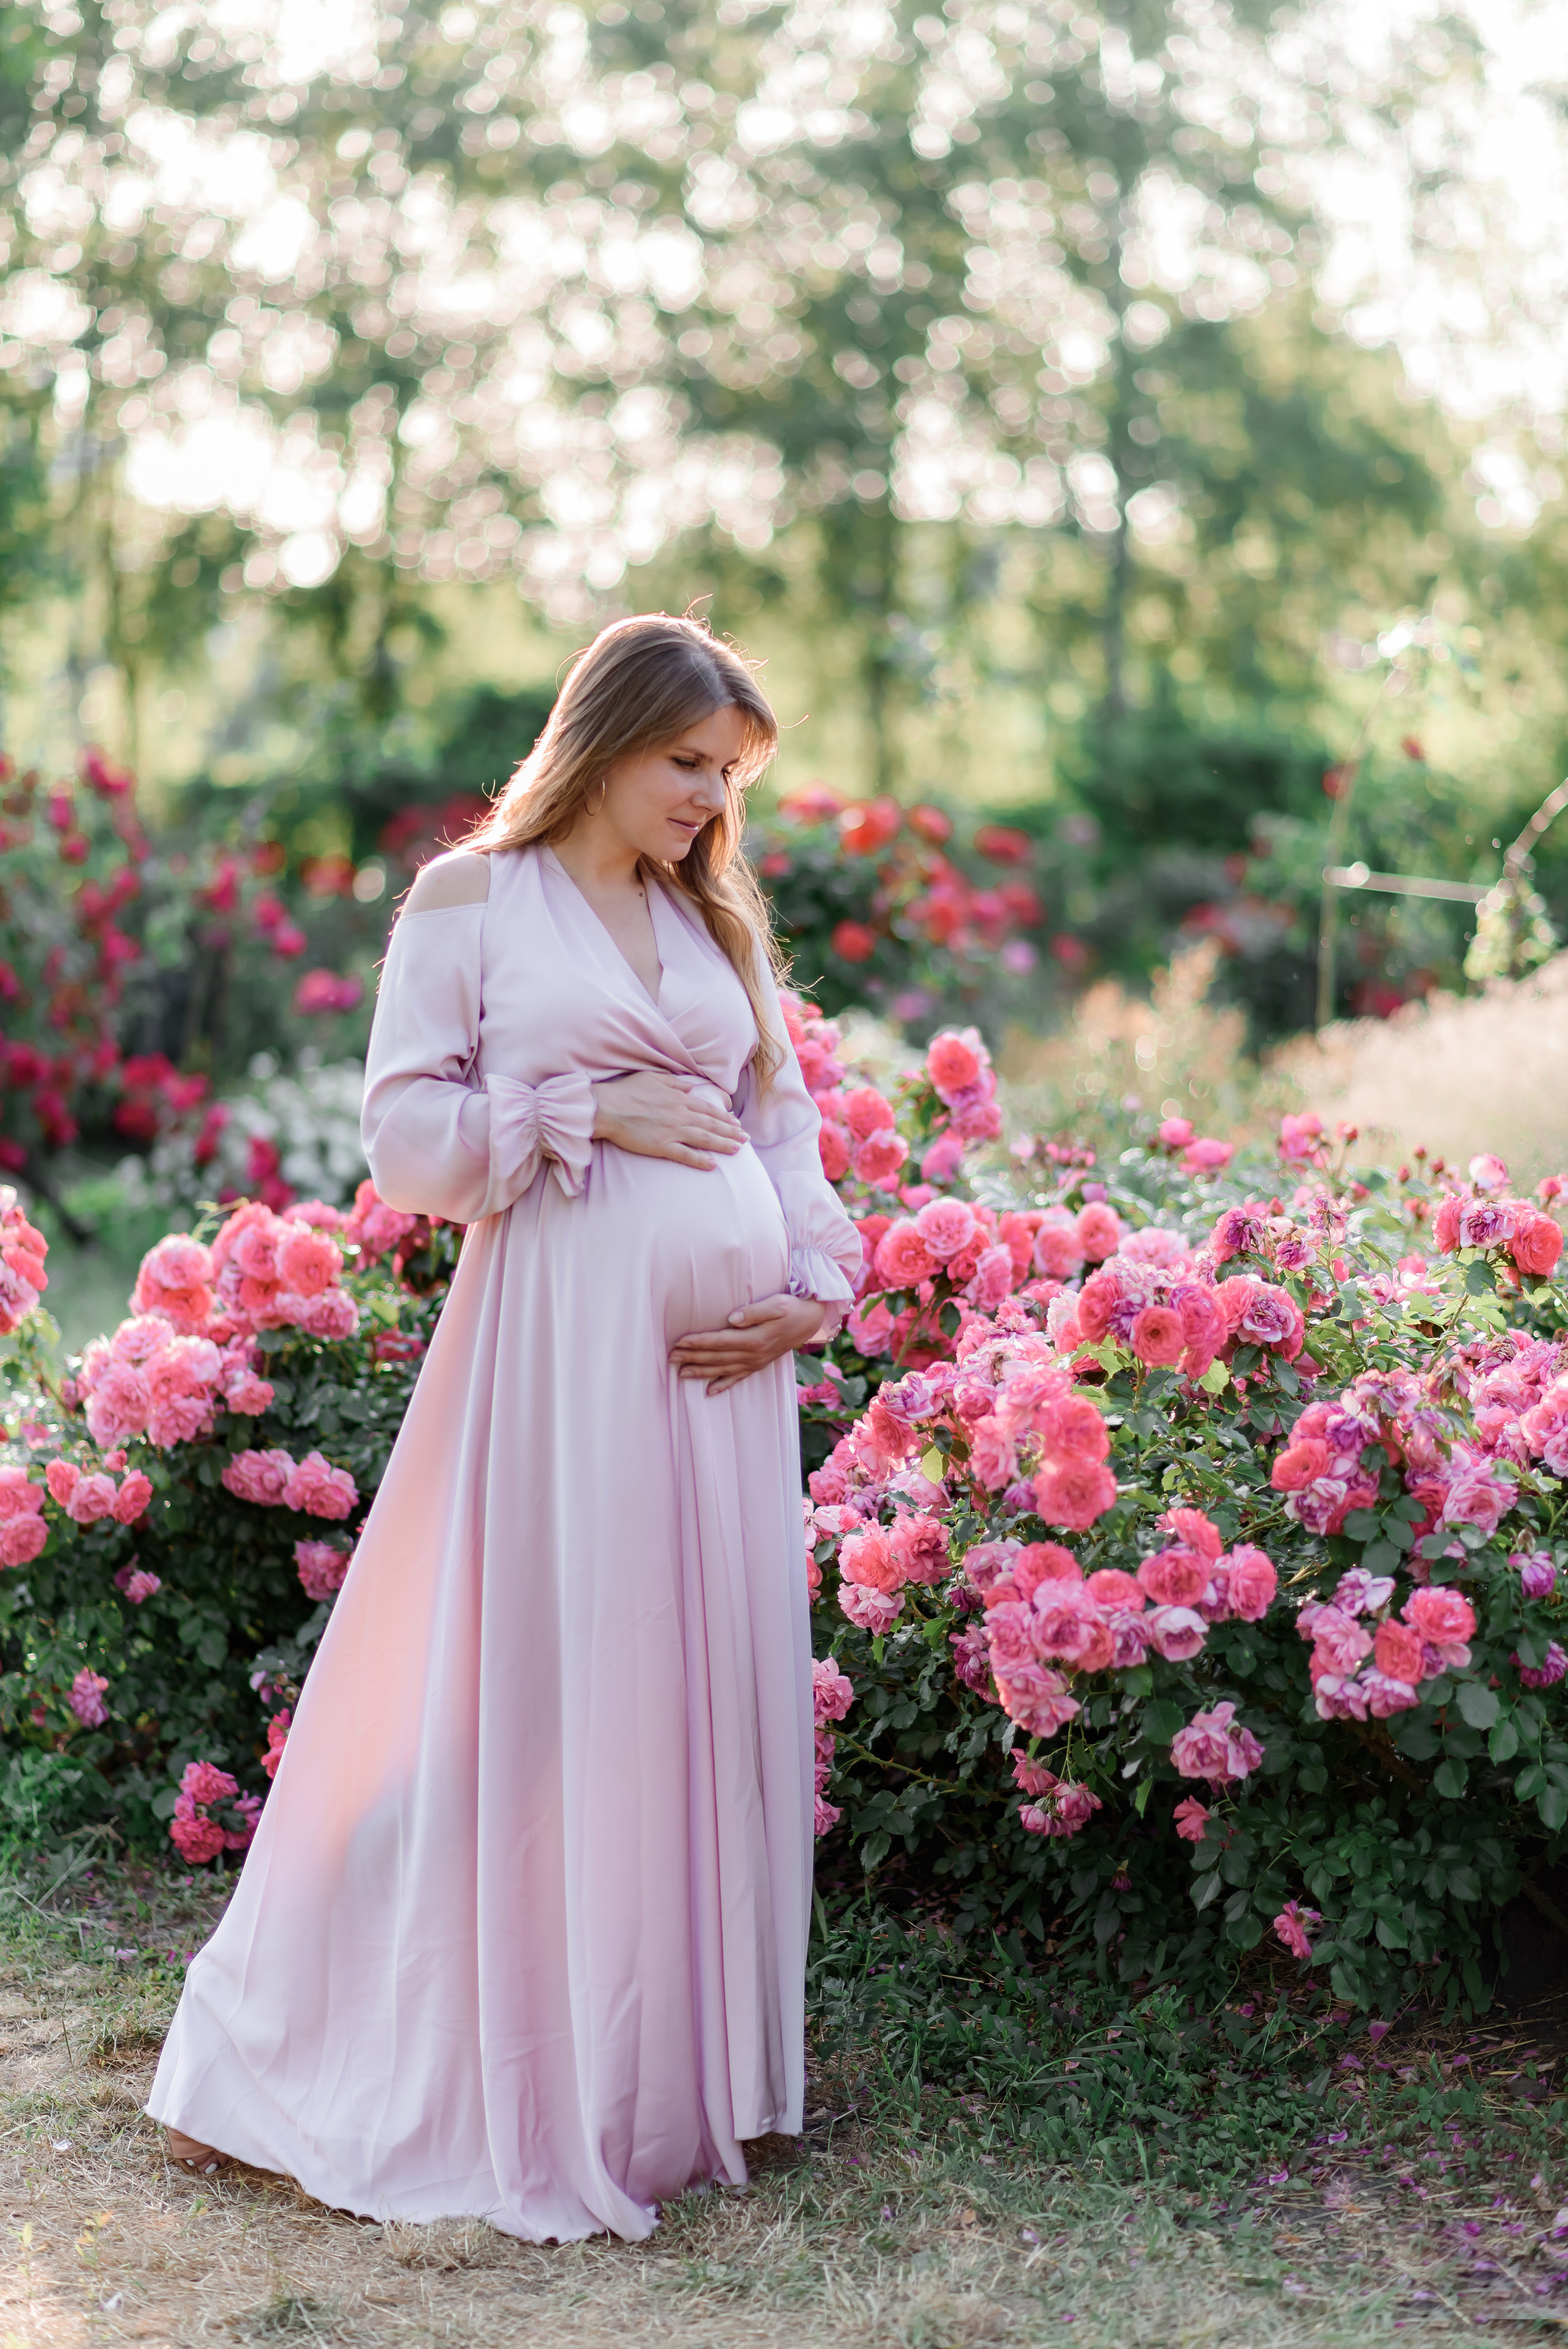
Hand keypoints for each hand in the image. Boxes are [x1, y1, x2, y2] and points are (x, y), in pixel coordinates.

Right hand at [591, 1070, 745, 1168]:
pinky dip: (700, 1160)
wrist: (606, 1107)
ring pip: (704, 1139)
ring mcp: (672, 1131)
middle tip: (746, 1139)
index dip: (724, 1117)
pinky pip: (685, 1154)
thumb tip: (689, 1086)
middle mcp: (680, 1114)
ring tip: (737, 1150)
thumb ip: (674, 1083)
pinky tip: (713, 1165)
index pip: (708, 1109)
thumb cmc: (626, 1091)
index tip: (736, 1123)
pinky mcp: (661, 1146)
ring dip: (723, 1144)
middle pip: (712, 1124)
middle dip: (731, 1132)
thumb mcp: (653, 1078)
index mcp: (679, 1098)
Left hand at [670, 1292, 826, 1393]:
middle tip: (670, 1357)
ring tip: (680, 1372)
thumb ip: (754, 1312)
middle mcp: (753, 1354)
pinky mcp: (758, 1365)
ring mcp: (755, 1362)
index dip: (699, 1342)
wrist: (811, 1320)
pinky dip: (723, 1385)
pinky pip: (738, 1378)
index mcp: (755, 1339)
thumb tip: (732, 1319)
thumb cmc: (792, 1307)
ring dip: (701, 1371)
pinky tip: (709, 1391)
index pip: (720, 1341)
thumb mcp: (777, 1304)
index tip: (679, 1341)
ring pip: (723, 1370)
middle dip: (692, 1357)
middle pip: (717, 1357)